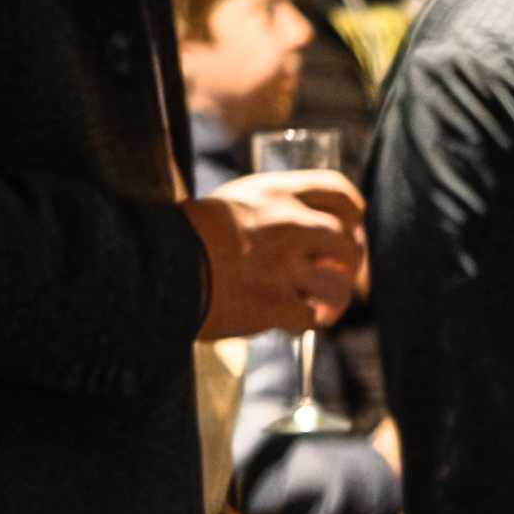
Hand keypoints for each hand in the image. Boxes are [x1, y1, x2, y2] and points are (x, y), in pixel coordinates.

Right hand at [192, 169, 364, 336]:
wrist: (160, 264)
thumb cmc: (185, 234)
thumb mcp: (229, 203)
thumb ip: (263, 211)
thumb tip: (284, 227)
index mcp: (276, 194)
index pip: (338, 191)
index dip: (353, 213)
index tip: (352, 227)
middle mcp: (289, 225)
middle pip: (346, 241)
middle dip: (350, 260)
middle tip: (338, 273)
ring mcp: (286, 267)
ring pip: (338, 284)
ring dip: (335, 297)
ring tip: (322, 305)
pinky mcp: (277, 305)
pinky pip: (312, 316)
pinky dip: (308, 321)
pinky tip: (294, 322)